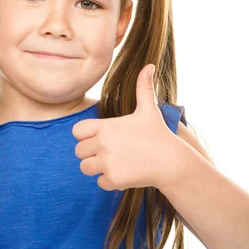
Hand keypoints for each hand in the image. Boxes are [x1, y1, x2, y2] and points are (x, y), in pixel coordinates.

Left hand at [72, 64, 179, 190]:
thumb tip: (149, 65)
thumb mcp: (149, 109)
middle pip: (79, 152)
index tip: (99, 138)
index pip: (76, 132)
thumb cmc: (158, 134)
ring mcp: (107, 162)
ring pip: (85, 168)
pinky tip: (124, 174)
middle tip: (110, 153)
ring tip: (114, 163)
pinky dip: (109, 181)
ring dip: (96, 168)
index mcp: (106, 126)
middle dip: (90, 153)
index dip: (84, 136)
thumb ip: (144, 87)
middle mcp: (103, 143)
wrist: (172, 162)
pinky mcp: (113, 179)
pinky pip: (100, 182)